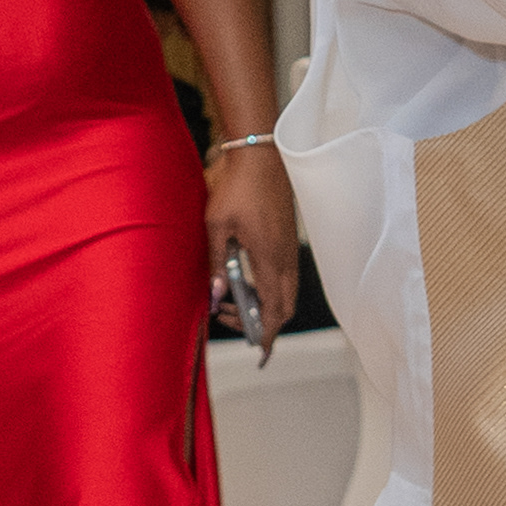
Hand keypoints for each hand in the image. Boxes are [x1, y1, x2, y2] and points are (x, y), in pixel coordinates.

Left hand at [205, 138, 297, 340]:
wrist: (260, 156)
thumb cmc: (237, 186)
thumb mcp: (216, 226)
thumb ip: (217, 264)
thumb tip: (217, 295)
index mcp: (270, 258)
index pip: (274, 310)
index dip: (268, 334)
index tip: (259, 350)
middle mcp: (285, 258)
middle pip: (285, 307)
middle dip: (263, 323)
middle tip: (232, 318)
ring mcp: (289, 249)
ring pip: (286, 293)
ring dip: (266, 306)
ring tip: (234, 300)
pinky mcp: (286, 241)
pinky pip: (285, 277)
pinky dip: (270, 290)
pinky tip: (247, 281)